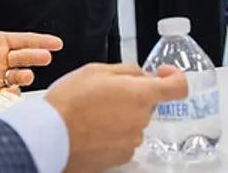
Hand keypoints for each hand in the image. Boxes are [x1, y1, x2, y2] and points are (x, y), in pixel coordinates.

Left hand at [0, 0, 62, 103]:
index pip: (24, 40)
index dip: (41, 41)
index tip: (57, 43)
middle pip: (25, 58)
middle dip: (37, 57)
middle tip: (45, 57)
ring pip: (18, 76)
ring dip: (25, 75)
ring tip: (26, 75)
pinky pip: (5, 94)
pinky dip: (11, 93)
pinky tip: (11, 90)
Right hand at [46, 63, 188, 172]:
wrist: (49, 136)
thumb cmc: (69, 103)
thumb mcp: (95, 70)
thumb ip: (126, 70)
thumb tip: (140, 74)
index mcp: (140, 95)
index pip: (178, 86)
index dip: (174, 76)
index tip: (163, 73)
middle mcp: (141, 119)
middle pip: (149, 103)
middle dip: (133, 95)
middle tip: (106, 92)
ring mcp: (132, 141)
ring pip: (134, 121)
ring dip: (121, 115)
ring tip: (93, 112)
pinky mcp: (121, 157)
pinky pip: (124, 139)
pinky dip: (113, 133)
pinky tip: (93, 129)